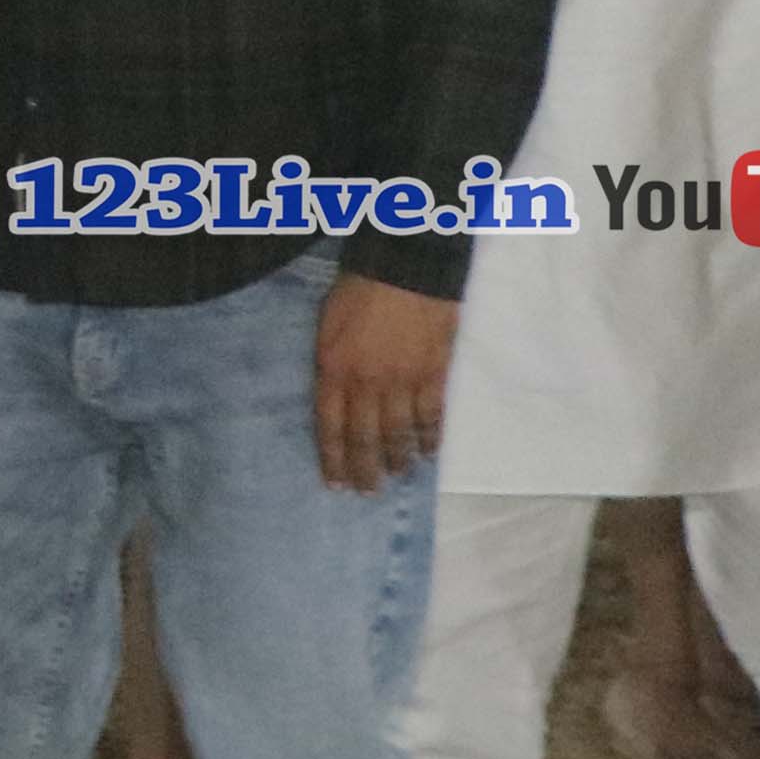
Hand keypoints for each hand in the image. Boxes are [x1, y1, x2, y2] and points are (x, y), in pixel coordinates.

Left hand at [309, 271, 456, 489]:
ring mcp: (402, 381)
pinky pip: (431, 416)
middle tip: (369, 492)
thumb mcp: (326, 328)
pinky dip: (430, 438)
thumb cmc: (357, 291)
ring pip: (399, 433)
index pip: (330, 426)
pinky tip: (428, 452)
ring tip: (397, 475)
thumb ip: (330, 366)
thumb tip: (335, 398)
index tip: (336, 484)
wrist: (404, 266)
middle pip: (365, 438)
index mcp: (333, 370)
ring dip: (399, 459)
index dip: (334, 458)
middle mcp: (366, 383)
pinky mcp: (433, 373)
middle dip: (366, 470)